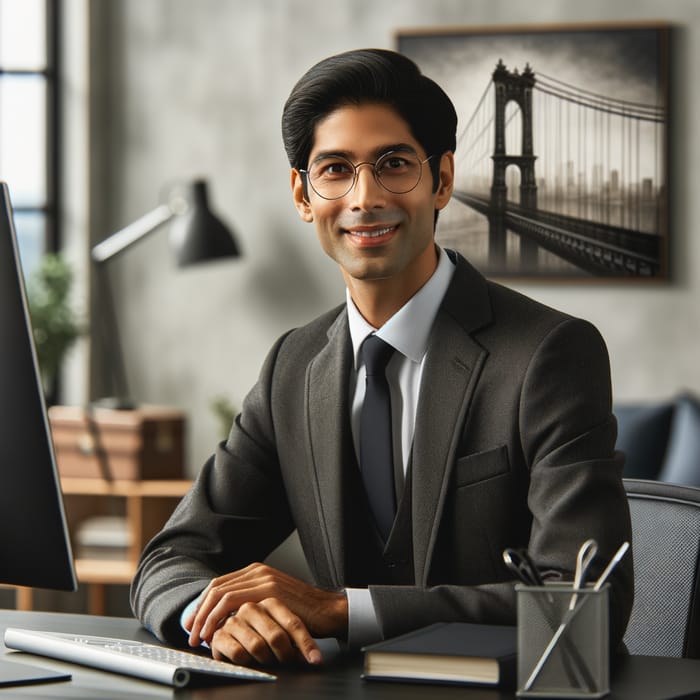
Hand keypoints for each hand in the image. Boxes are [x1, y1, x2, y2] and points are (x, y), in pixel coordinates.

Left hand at [183, 563, 347, 664]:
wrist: (328, 611)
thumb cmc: (302, 613)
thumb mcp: (272, 604)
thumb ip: (253, 603)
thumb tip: (228, 618)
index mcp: (257, 571)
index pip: (219, 584)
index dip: (202, 604)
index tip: (193, 623)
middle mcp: (258, 570)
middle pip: (216, 588)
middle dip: (199, 612)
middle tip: (191, 633)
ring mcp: (263, 578)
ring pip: (220, 594)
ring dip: (204, 617)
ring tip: (199, 638)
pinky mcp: (267, 590)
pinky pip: (232, 602)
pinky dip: (218, 618)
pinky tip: (214, 634)